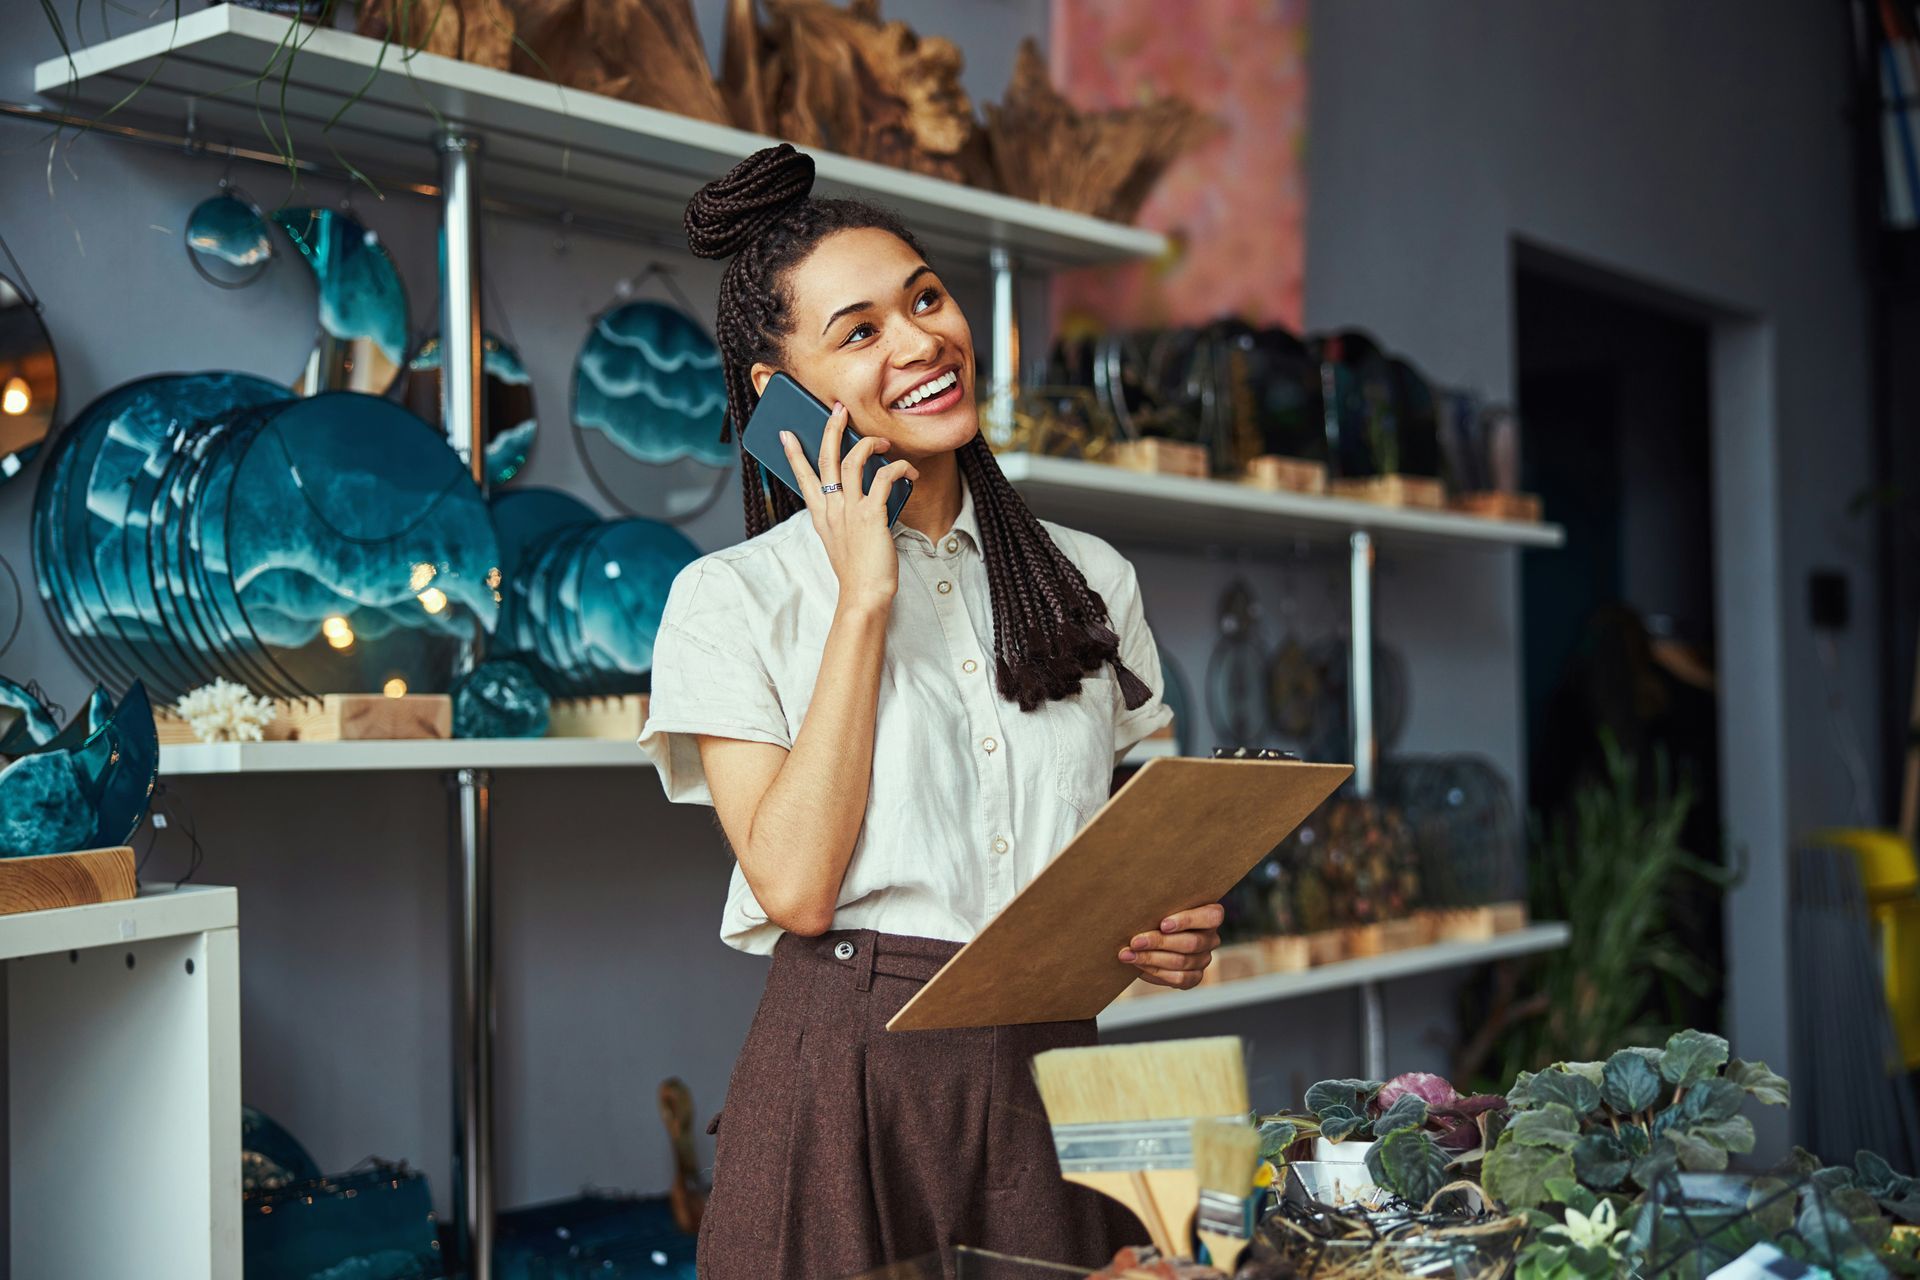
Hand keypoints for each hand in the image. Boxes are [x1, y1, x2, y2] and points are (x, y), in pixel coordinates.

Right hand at [780, 402, 919, 611]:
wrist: (864, 594)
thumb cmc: (857, 571)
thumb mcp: (841, 540)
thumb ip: (844, 516)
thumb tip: (860, 496)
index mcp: (821, 514)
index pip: (803, 477)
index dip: (794, 453)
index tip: (786, 434)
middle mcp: (831, 508)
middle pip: (826, 458)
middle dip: (832, 429)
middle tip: (838, 409)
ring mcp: (849, 509)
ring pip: (854, 460)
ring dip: (870, 444)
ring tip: (884, 443)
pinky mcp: (871, 514)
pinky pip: (884, 478)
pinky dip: (899, 469)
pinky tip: (910, 474)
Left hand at [1119, 904, 1224, 989]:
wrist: (1151, 936)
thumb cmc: (1157, 913)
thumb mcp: (1161, 904)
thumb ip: (1160, 902)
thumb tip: (1139, 901)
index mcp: (1211, 914)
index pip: (1210, 917)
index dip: (1187, 921)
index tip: (1163, 924)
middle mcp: (1211, 938)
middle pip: (1191, 942)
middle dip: (1159, 942)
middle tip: (1135, 941)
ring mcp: (1204, 959)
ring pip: (1181, 962)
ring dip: (1151, 959)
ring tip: (1128, 955)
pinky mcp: (1194, 976)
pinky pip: (1178, 978)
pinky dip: (1155, 972)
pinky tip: (1138, 966)